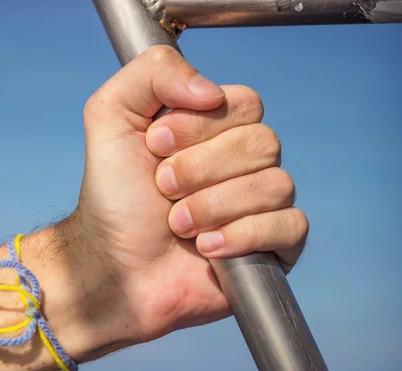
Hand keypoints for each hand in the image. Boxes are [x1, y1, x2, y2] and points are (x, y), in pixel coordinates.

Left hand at [26, 46, 307, 361]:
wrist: (113, 266)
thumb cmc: (113, 198)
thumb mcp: (111, 117)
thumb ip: (152, 73)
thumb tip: (211, 90)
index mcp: (216, 128)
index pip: (245, 103)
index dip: (199, 125)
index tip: (155, 146)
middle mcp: (244, 162)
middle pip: (263, 142)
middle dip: (200, 169)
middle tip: (162, 188)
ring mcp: (261, 204)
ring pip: (275, 184)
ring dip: (214, 206)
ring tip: (178, 224)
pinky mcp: (274, 246)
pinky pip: (291, 226)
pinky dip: (243, 235)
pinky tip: (207, 248)